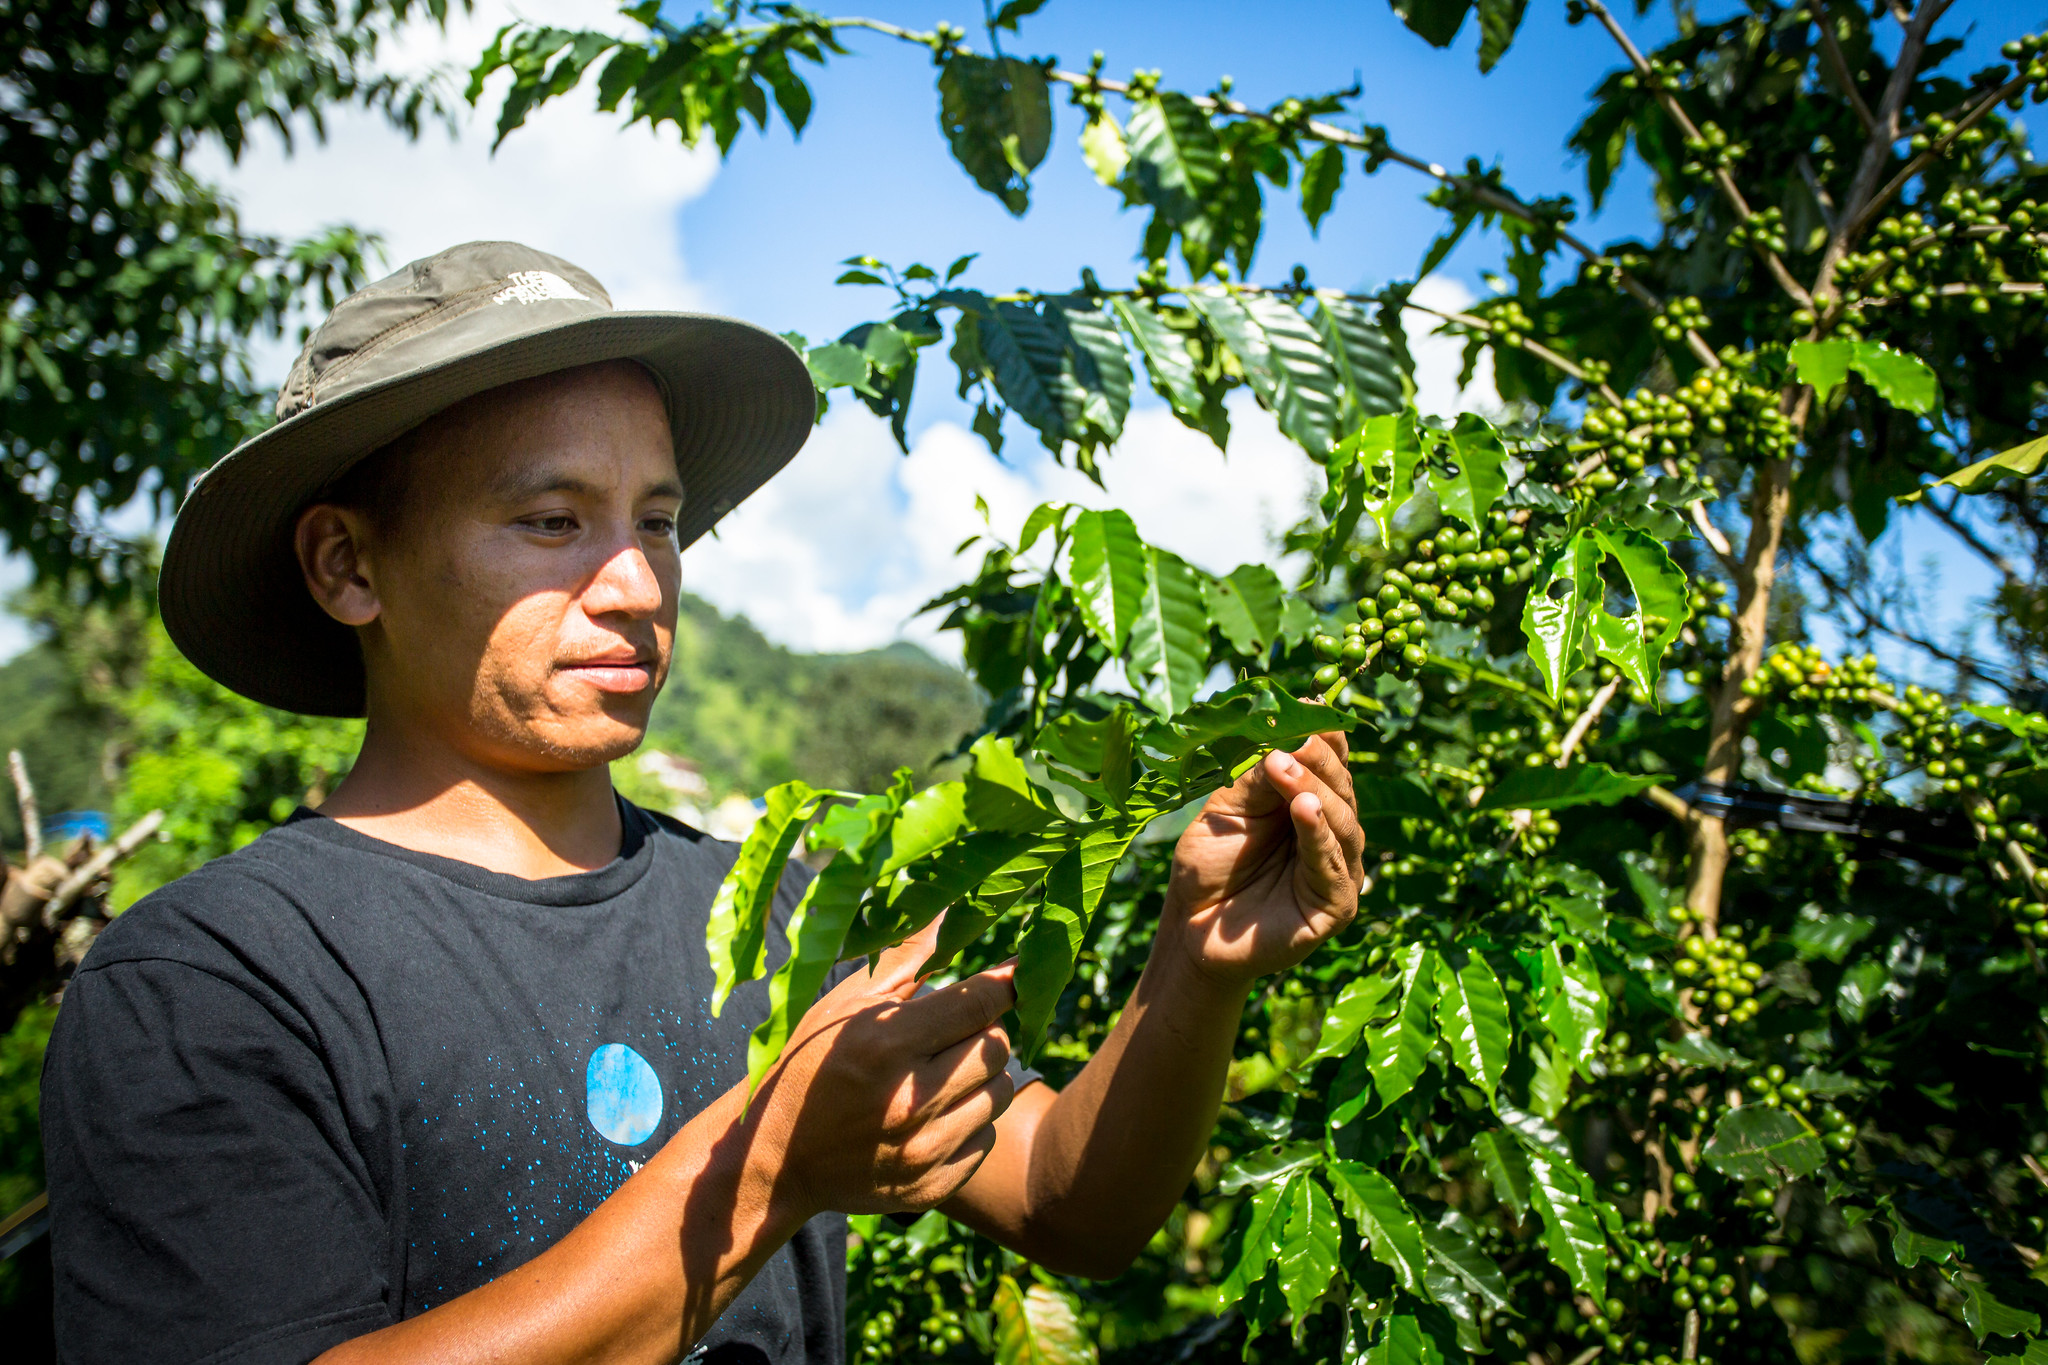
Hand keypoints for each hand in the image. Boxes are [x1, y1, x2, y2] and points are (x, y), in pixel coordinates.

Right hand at [747, 921, 1017, 1218]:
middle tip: (954, 1031)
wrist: (771, 1159)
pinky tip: (933, 1115)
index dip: (1006, 983)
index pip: (981, 1002)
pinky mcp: (931, 1186)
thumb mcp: (844, 1005)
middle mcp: (910, 1099)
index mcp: (887, 1043)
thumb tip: (950, 909)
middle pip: (999, 1047)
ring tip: (941, 1073)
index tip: (1017, 972)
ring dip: (981, 1078)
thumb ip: (904, 958)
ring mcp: (922, 1150)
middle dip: (984, 1031)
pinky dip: (970, 1123)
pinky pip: (986, 1140)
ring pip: (1000, 1093)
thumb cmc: (807, 1066)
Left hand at [1158, 730, 1366, 990]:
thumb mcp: (1227, 809)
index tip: (1305, 706)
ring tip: (1287, 767)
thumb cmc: (1210, 864)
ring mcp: (1338, 868)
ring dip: (1314, 790)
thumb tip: (1290, 729)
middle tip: (1292, 739)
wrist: (1192, 928)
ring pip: (1340, 822)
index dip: (1322, 735)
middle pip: (1339, 787)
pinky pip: (1332, 865)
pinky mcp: (1337, 905)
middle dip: (1316, 760)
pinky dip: (1318, 836)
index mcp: (1310, 800)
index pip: (1329, 761)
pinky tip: (1304, 811)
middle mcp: (1332, 831)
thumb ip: (1257, 777)